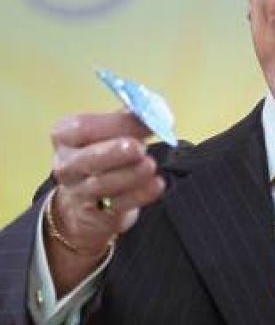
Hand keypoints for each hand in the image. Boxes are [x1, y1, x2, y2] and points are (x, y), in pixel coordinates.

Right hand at [49, 111, 165, 258]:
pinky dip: (140, 195)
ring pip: (102, 184)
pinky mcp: (99, 214)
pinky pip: (119, 205)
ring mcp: (80, 192)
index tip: (144, 121)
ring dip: (130, 175)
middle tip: (137, 148)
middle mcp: (68, 165)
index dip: (115, 124)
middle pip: (87, 159)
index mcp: (66, 137)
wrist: (88, 202)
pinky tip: (156, 184)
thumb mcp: (110, 132)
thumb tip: (158, 110)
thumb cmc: (103, 155)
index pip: (84, 128)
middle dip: (113, 153)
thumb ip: (132, 119)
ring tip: (150, 165)